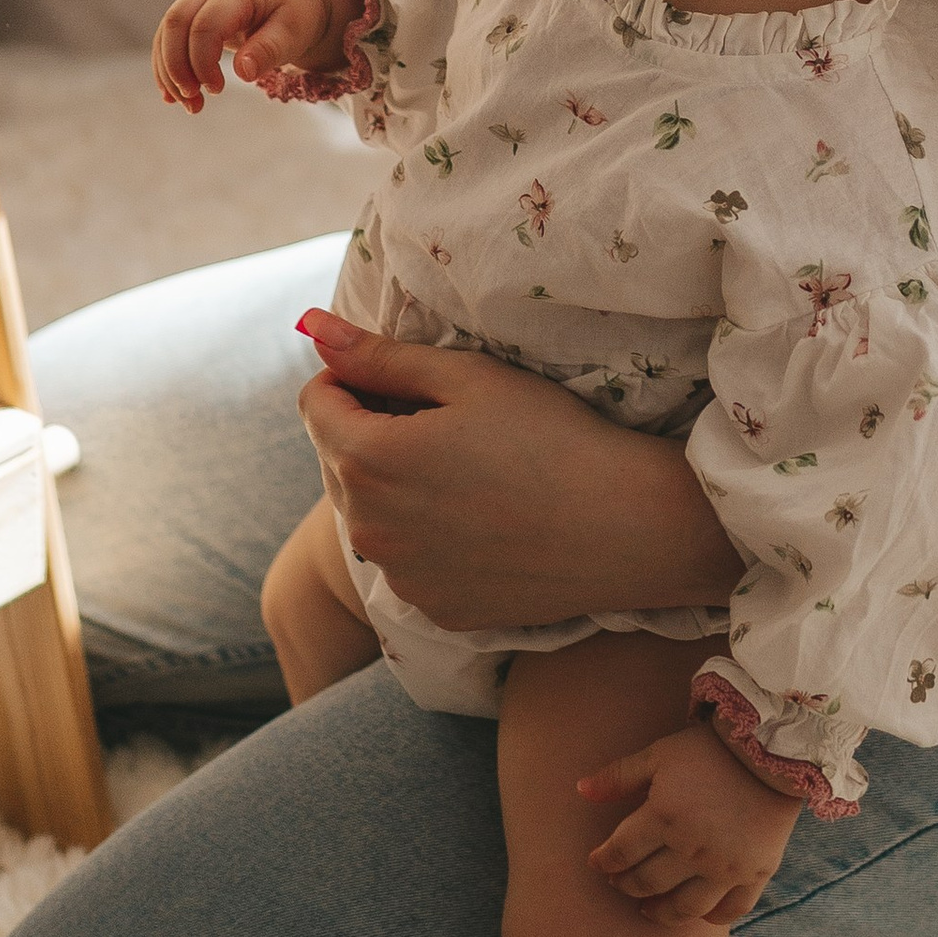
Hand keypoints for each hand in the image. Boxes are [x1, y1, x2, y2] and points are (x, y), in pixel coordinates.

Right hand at [153, 0, 355, 107]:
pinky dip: (167, 67)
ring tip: (191, 105)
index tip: (217, 90)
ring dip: (170, 72)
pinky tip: (174, 95)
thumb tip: (243, 73)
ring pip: (166, 32)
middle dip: (176, 67)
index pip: (205, 25)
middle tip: (193, 102)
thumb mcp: (293, 31)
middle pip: (175, 23)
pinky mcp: (190, 10)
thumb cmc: (295, 10)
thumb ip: (268, 50)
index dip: (203, 62)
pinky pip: (167, 38)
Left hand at [295, 314, 744, 632]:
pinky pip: (407, 560)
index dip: (357, 378)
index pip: (317, 401)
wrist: (627, 527)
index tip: (412, 380)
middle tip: (452, 422)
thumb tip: (310, 327)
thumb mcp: (466, 377)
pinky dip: (427, 537)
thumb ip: (380, 356)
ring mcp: (400, 577)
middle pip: (339, 459)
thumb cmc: (551, 436)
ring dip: (397, 487)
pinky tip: (485, 521)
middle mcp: (368, 529)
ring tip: (471, 472)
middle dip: (375, 431)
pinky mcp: (434, 609)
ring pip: (371, 513)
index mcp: (367, 460)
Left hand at [578, 719, 798, 927]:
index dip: (604, 861)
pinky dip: (711, 917)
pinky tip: (698, 912)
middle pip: (647, 883)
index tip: (598, 863)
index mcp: (662, 816)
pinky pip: (729, 911)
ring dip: (661, 912)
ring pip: (683, 907)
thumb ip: (618, 776)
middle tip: (621, 884)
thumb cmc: (707, 749)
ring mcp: (724, 867)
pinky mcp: (754, 874)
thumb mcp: (658, 754)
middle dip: (627, 886)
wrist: (771, 750)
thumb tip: (580, 790)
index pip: (620, 853)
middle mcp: (691, 848)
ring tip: (650, 909)